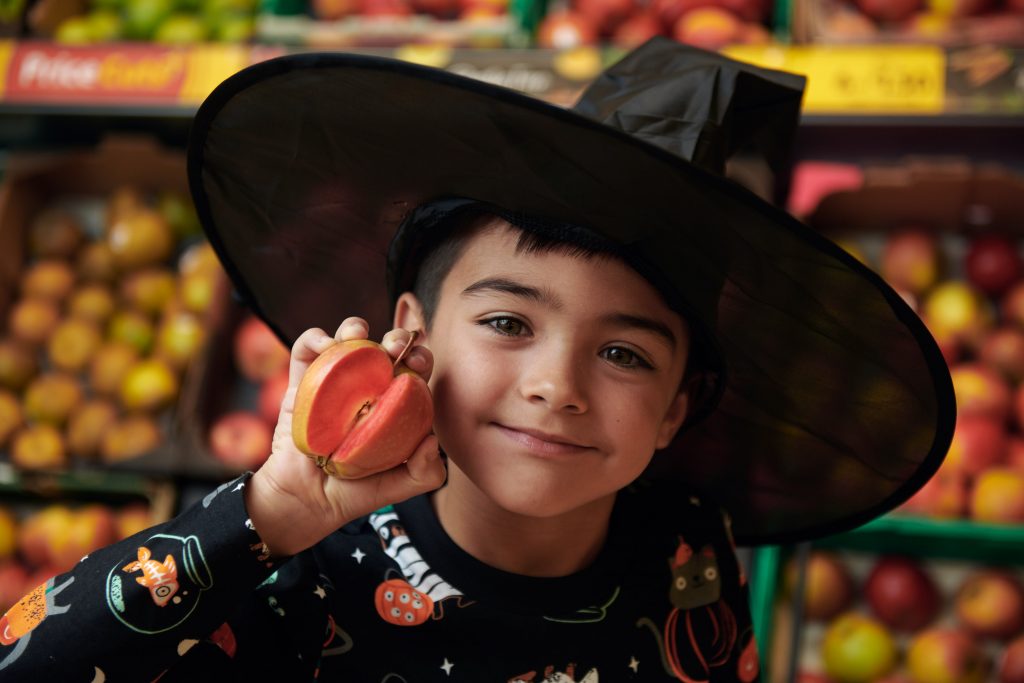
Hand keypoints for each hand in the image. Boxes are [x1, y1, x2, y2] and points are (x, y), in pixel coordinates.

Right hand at [245, 317, 445, 556]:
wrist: (307, 501)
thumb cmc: (356, 492)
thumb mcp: (400, 486)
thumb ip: (426, 472)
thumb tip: (432, 439)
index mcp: (394, 403)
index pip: (415, 371)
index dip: (421, 358)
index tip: (418, 362)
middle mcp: (366, 387)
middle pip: (386, 348)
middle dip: (396, 338)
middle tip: (395, 347)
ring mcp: (334, 382)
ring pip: (348, 339)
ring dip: (354, 327)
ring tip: (357, 335)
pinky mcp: (302, 383)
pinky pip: (305, 350)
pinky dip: (314, 338)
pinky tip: (325, 346)